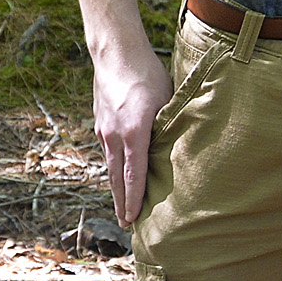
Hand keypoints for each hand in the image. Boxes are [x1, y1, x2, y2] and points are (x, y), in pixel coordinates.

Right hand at [93, 47, 171, 226]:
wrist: (115, 54)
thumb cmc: (148, 74)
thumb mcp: (166, 99)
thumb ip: (169, 125)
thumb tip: (180, 147)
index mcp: (134, 131)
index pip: (134, 174)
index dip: (135, 199)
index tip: (134, 219)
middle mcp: (114, 136)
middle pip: (117, 178)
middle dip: (122, 204)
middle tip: (127, 226)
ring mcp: (104, 131)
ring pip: (110, 167)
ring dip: (116, 190)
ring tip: (123, 209)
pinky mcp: (101, 125)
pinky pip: (108, 153)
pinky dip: (113, 170)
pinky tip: (119, 178)